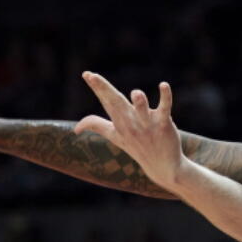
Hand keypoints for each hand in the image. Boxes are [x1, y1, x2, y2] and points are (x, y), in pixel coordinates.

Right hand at [76, 72, 184, 187]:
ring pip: (141, 109)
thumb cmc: (138, 148)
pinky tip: (163, 85)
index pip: (106, 101)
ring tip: (136, 93)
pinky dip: (165, 97)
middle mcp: (130, 122)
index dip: (97, 87)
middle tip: (93, 76)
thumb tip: (76, 128)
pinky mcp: (163, 124)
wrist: (163, 167)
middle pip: (116, 103)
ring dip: (139, 102)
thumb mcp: (115, 136)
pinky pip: (164, 108)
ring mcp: (147, 124)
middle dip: (104, 89)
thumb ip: (97, 126)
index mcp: (119, 122)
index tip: (86, 74)